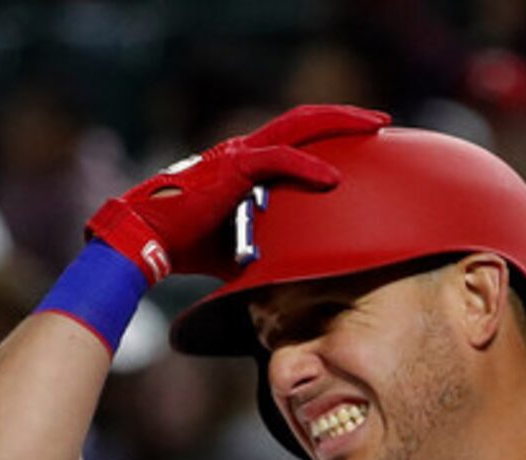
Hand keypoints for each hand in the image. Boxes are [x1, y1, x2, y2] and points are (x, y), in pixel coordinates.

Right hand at [86, 104, 386, 282]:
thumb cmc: (186, 246)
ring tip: (373, 127)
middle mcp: (245, 151)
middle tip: (380, 121)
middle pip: (304, 121)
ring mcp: (239, 156)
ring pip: (298, 127)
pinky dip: (308, 166)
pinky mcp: (233, 169)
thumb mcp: (239, 249)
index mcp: (246, 164)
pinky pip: (279, 159)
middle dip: (344, 118)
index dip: (327, 136)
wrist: (145, 241)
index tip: (361, 143)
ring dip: (338, 124)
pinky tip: (333, 179)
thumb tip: (293, 275)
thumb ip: (268, 250)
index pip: (294, 140)